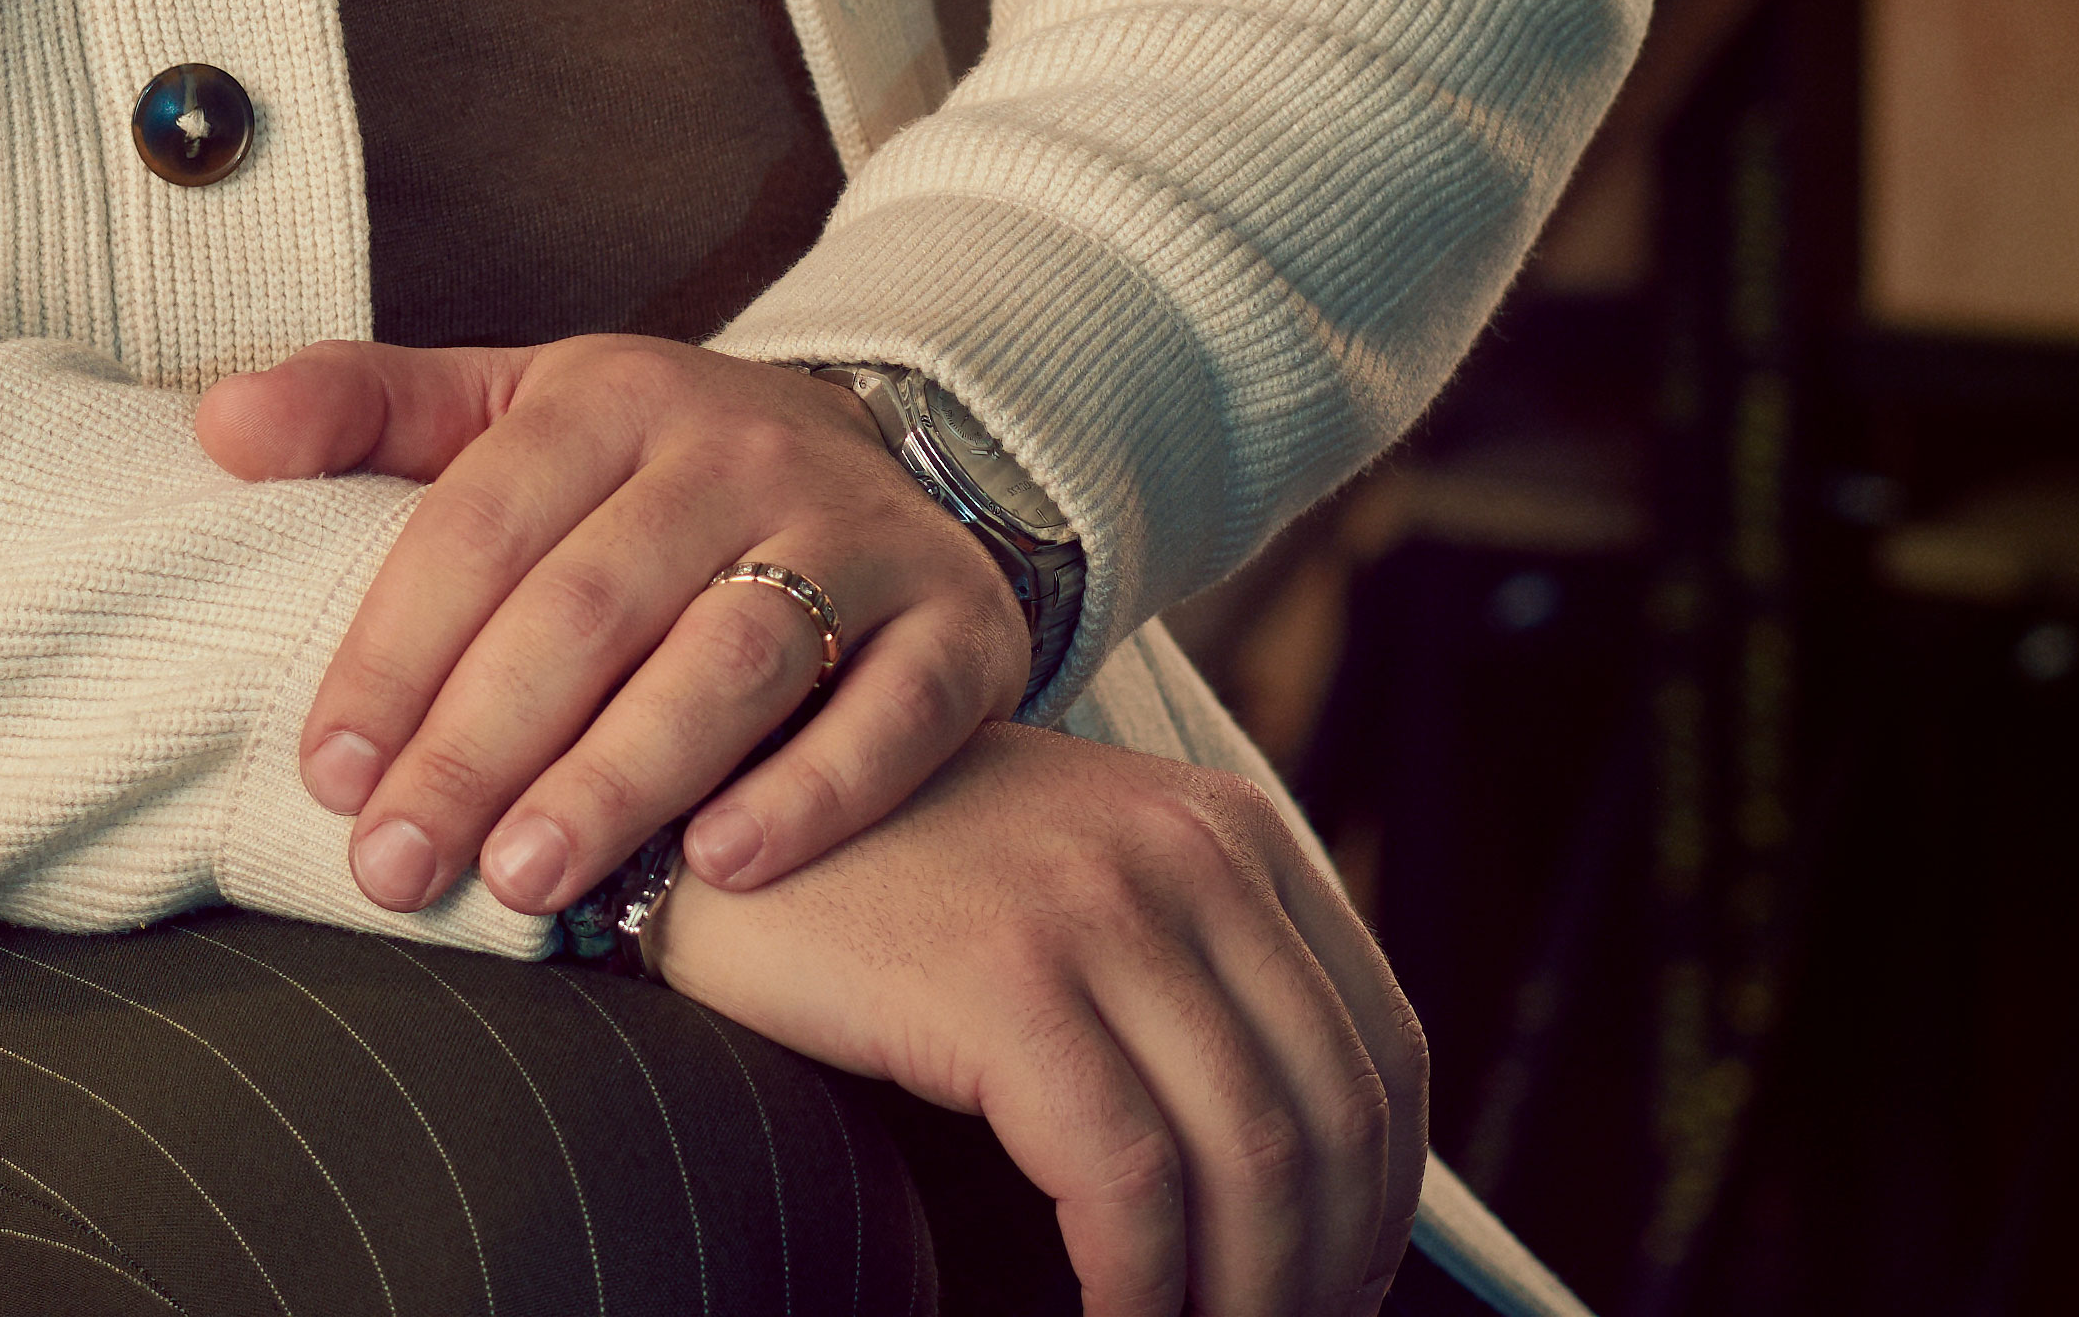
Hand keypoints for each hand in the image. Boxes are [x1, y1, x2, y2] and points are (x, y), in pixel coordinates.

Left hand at [189, 332, 1027, 919]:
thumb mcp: (511, 410)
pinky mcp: (961, 623)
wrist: (882, 457)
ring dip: (625, 774)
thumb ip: (364, 410)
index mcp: (611, 393)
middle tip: (398, 868)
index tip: (326, 775)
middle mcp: (741, 448)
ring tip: (531, 885)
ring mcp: (860, 534)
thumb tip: (214, 427)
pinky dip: (816, 790)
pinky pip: (893, 711)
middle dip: (483, 745)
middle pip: (594, 604)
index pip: (481, 524)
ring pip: (736, 658)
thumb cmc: (646, 474)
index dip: (394, 651)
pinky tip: (728, 864)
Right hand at [642, 722, 1425, 1316]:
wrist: (696, 810)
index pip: (1382, 1052)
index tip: (1338, 1295)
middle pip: (1332, 1120)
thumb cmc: (879, 890)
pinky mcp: (1007, 980)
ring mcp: (1100, 908)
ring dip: (1243, 1305)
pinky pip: (1127, 1186)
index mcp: (1230, 834)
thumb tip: (1288, 1186)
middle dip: (1320, 1277)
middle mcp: (1190, 853)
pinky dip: (1141, 1296)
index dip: (1380, 1208)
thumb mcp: (1070, 898)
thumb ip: (1180, 985)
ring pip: (1251, 1164)